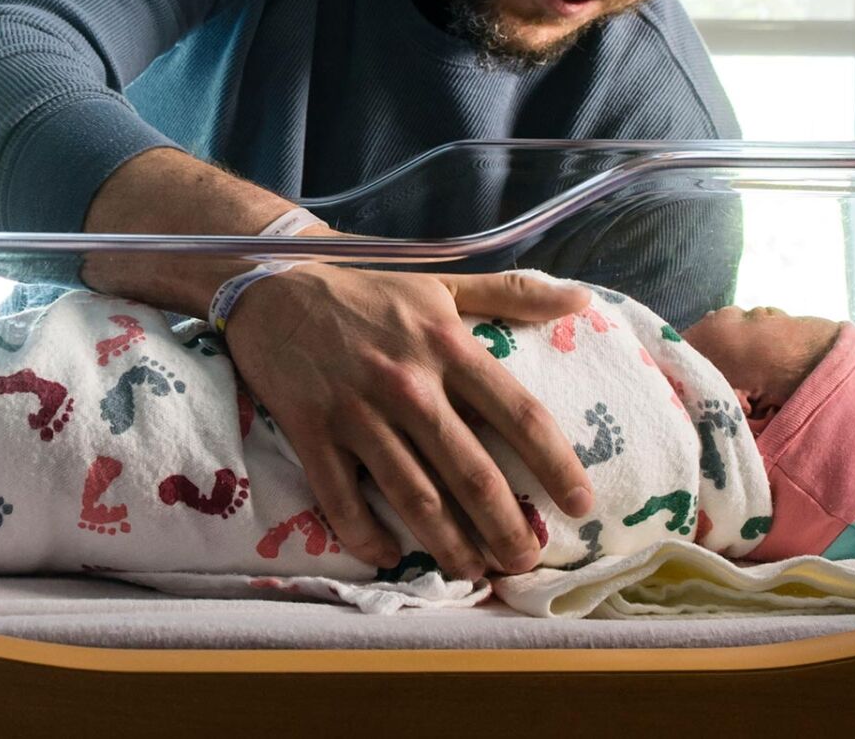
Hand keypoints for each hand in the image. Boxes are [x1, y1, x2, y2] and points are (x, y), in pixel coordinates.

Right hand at [221, 263, 596, 578]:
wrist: (273, 282)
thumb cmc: (367, 289)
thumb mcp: (443, 282)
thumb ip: (512, 294)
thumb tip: (582, 298)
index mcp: (447, 346)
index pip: (518, 414)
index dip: (556, 464)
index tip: (581, 504)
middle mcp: (408, 384)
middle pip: (470, 471)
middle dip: (505, 526)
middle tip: (527, 561)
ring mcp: (357, 412)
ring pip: (413, 496)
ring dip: (448, 544)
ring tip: (475, 573)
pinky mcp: (311, 431)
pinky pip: (341, 498)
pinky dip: (366, 536)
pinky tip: (389, 557)